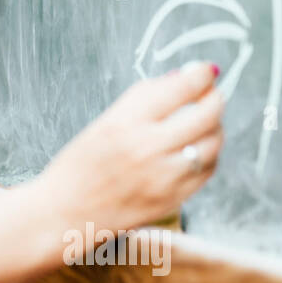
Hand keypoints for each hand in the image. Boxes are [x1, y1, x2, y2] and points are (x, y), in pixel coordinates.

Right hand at [41, 60, 224, 231]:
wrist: (66, 212)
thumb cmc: (80, 164)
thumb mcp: (105, 122)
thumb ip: (144, 98)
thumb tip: (182, 78)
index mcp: (125, 123)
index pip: (180, 89)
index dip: (200, 75)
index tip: (205, 70)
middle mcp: (147, 149)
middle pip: (206, 114)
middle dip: (214, 98)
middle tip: (210, 94)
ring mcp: (163, 177)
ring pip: (213, 143)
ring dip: (214, 127)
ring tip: (202, 123)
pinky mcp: (173, 199)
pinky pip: (207, 170)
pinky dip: (207, 154)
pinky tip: (195, 150)